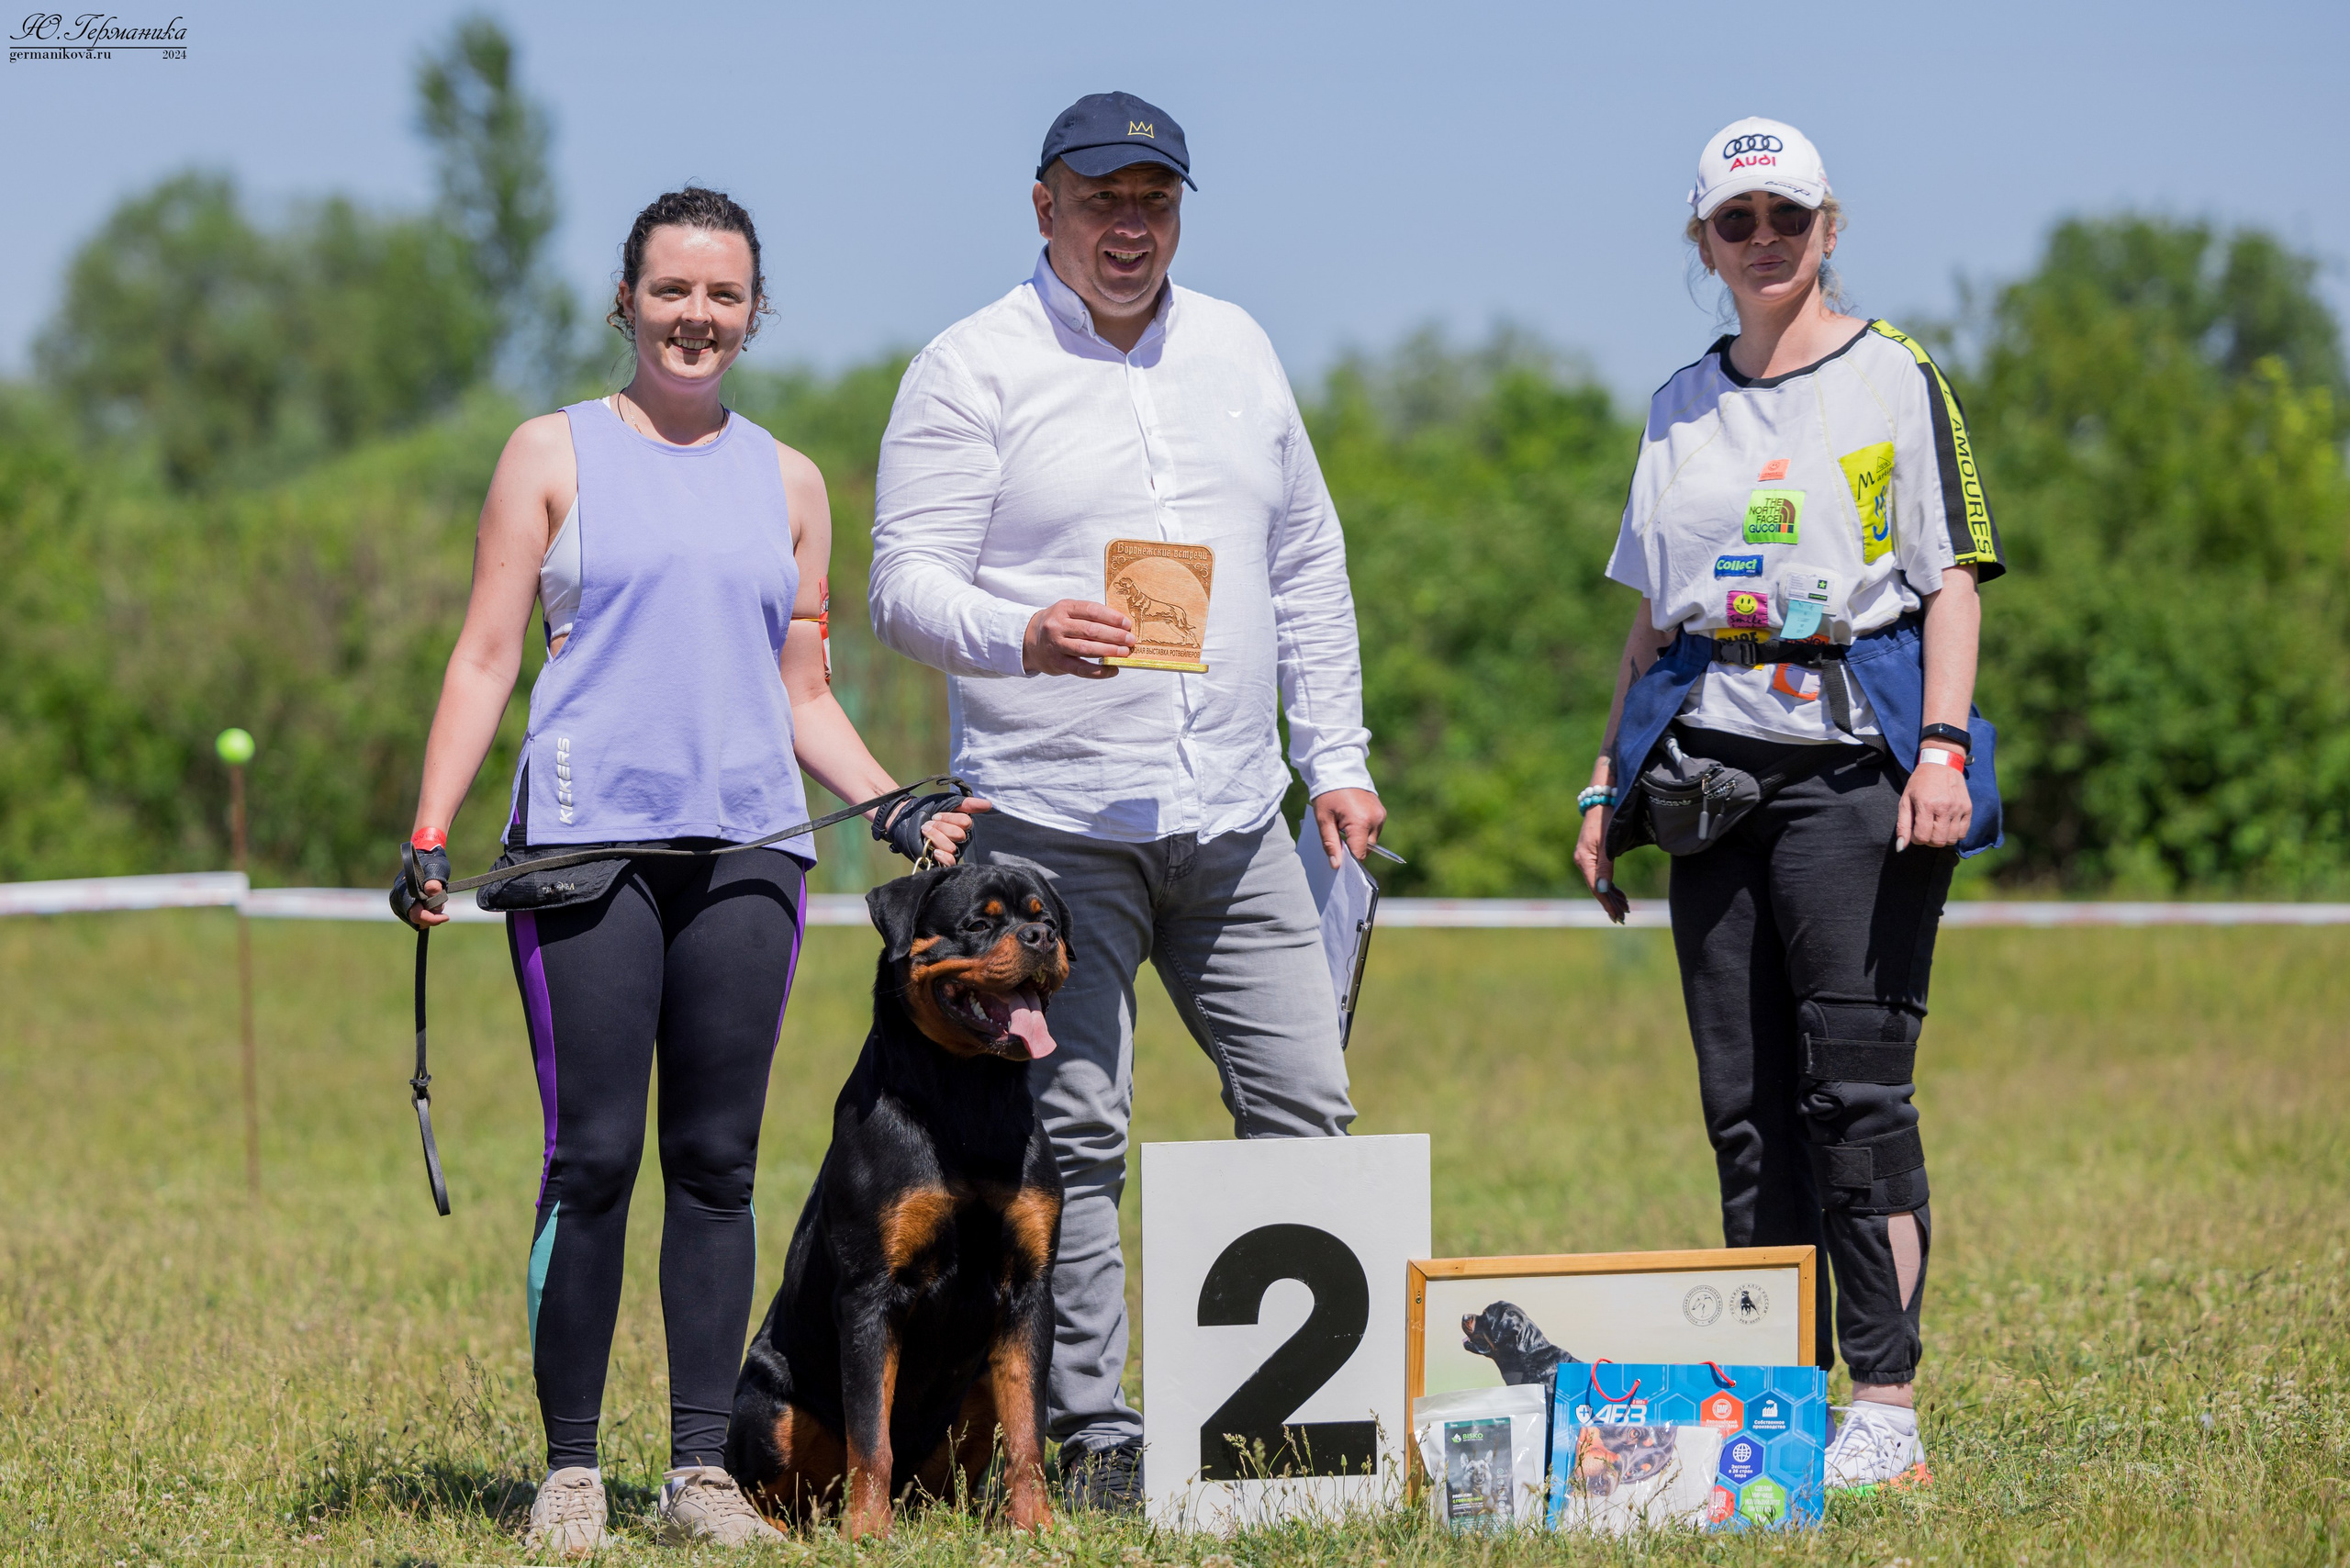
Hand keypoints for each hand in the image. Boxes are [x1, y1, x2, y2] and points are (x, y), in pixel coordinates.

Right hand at [393, 841, 451, 928]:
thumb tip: (432, 893)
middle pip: (417, 919)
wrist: (425, 858)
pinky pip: (416, 916)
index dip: (432, 919)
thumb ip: (434, 883)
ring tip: (436, 899)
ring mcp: (398, 903)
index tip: (446, 916)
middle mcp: (397, 899)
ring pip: (417, 919)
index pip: (417, 915)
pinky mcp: (402, 905)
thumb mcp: (437, 870)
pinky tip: (431, 903)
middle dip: (432, 915)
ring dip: (429, 913)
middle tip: (442, 904)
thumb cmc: (432, 863)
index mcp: (403, 891)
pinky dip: (426, 912)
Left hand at [919, 796, 991, 866]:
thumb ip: (968, 804)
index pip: (965, 823)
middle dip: (941, 826)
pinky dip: (943, 856)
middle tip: (929, 823)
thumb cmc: (927, 809)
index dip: (950, 817)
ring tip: (925, 831)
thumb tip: (989, 804)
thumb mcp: (948, 803)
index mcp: (962, 826)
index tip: (936, 814)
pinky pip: (950, 863)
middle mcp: (958, 840)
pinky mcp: (939, 861)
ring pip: (952, 847)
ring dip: (935, 836)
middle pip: (959, 834)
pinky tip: (934, 850)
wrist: (905, 818)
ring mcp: (949, 851)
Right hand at [1023, 600, 1133, 676]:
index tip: (1127, 624)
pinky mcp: (1057, 663)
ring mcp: (1056, 645)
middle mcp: (1057, 626)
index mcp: (1064, 608)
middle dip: (1114, 635)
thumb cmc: (1058, 625)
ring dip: (1108, 651)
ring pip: (1086, 649)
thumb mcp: (1069, 612)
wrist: (1030, 640)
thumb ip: (1090, 616)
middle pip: (1090, 630)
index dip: (1111, 617)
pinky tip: (1113, 670)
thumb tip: (1121, 627)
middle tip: (1130, 640)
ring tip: (1124, 653)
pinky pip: (1080, 669)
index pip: (1091, 610)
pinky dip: (1099, 671)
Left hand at [1310, 788, 1385, 868]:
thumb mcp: (1323, 819)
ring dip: (1358, 840)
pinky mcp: (1382, 812)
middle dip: (1353, 848)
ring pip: (1371, 841)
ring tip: (1343, 826)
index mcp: (1361, 822)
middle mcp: (1375, 820)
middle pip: (1366, 849)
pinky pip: (1374, 831)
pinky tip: (1351, 821)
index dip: (1349, 860)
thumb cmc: (1328, 793)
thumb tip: (1336, 865)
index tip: (1338, 859)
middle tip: (1337, 838)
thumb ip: (1330, 844)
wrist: (1339, 769)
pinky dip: (1363, 832)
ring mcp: (1381, 816)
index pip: (1359, 854)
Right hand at [1574, 804, 1628, 924]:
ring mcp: (1587, 859)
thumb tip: (1601, 890)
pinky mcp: (1592, 855)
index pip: (1595, 887)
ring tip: (1624, 909)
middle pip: (1597, 888)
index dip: (1606, 903)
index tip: (1616, 915)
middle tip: (1623, 918)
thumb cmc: (1605, 819)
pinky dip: (1609, 886)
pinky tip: (1618, 895)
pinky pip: (1600, 875)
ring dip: (1611, 897)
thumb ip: (1605, 867)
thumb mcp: (1607, 843)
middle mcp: (1583, 861)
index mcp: (1584, 860)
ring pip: (1599, 883)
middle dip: (1610, 904)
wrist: (1600, 799)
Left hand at [1895, 757, 1971, 850]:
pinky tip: (1947, 825)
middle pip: (1938, 841)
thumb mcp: (1905, 801)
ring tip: (1936, 828)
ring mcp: (1958, 808)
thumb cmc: (1920, 783)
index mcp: (1926, 805)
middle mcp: (1945, 808)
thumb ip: (1902, 825)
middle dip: (1928, 841)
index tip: (1914, 831)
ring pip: (1952, 839)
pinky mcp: (1968, 808)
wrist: (1941, 764)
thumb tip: (1901, 847)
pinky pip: (1963, 833)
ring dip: (1941, 839)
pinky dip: (1954, 834)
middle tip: (1925, 830)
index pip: (1922, 837)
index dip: (1916, 839)